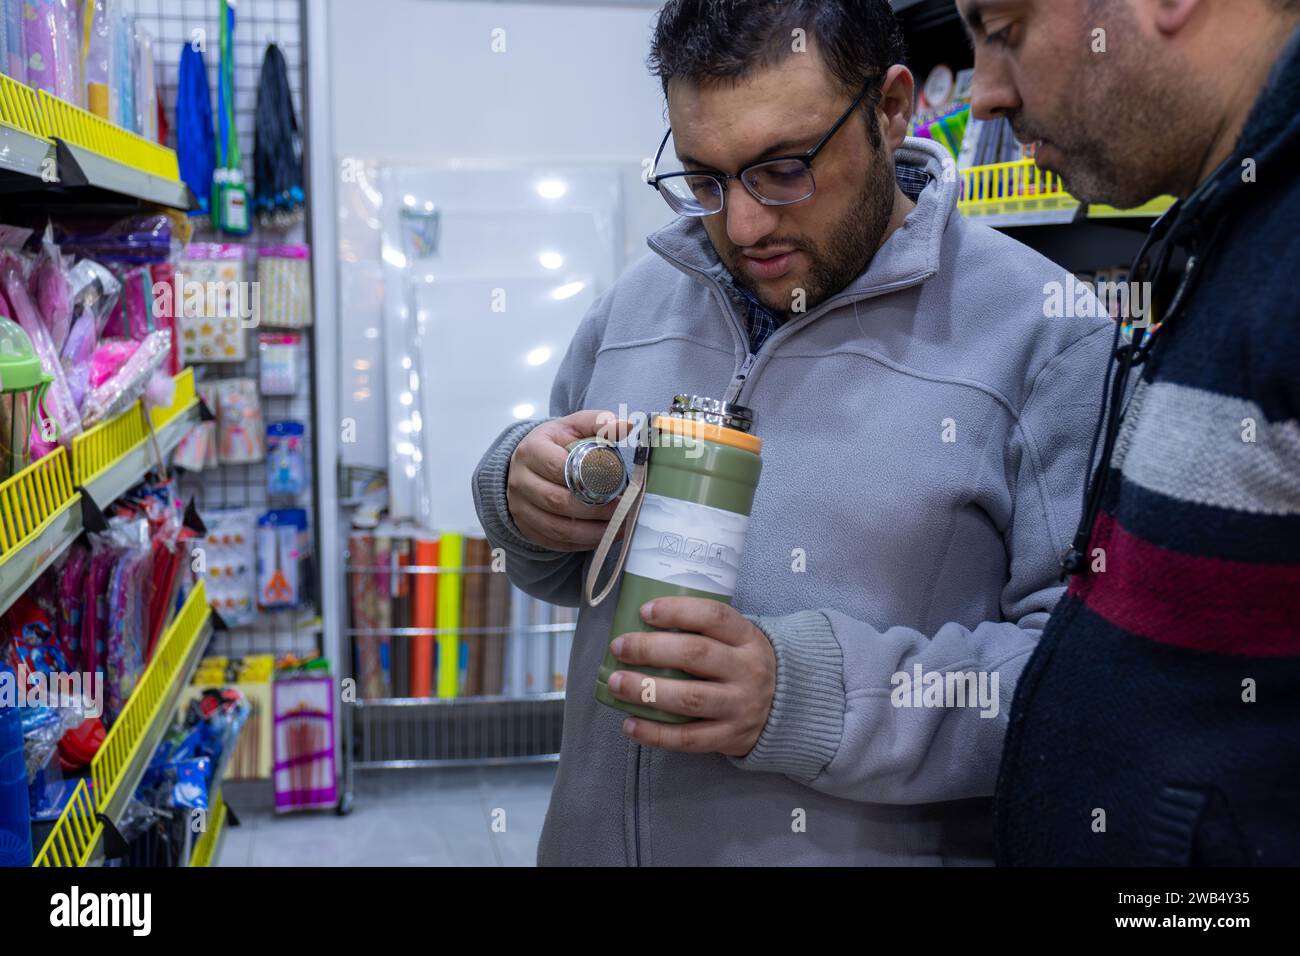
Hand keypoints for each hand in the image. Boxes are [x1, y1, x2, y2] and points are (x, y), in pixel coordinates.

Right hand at [506, 410, 627, 551]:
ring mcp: (520, 507)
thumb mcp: (573, 426)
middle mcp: (520, 480)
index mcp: (531, 451)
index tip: (616, 485)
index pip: (558, 467)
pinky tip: (602, 537)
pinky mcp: (526, 527)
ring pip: (557, 528)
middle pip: (557, 501)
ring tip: (618, 528)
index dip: (588, 479)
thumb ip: (599, 422)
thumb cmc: (556, 444)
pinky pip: (554, 542)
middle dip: (594, 510)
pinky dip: (581, 544)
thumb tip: (627, 425)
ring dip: (591, 532)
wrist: (528, 463)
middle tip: (622, 510)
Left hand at [607, 597, 775, 756]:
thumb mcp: (738, 641)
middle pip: (696, 655)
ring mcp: (740, 707)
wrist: (785, 710)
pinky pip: (688, 739)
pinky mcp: (729, 738)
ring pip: (690, 698)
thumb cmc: (742, 667)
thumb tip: (639, 627)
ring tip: (616, 683)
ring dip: (646, 690)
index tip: (644, 612)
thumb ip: (703, 632)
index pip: (714, 616)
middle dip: (650, 649)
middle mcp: (748, 671)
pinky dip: (655, 733)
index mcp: (748, 639)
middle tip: (619, 647)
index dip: (677, 611)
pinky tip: (629, 724)